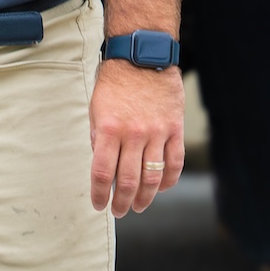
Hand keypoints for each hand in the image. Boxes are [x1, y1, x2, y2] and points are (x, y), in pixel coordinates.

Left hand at [89, 59, 184, 215]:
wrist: (141, 59)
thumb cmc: (114, 83)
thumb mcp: (95, 108)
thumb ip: (98, 137)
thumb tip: (101, 165)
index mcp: (108, 129)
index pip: (102, 172)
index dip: (99, 193)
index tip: (99, 204)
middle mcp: (133, 135)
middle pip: (128, 180)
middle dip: (122, 201)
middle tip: (119, 211)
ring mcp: (156, 133)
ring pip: (152, 176)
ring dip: (145, 197)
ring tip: (138, 206)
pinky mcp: (174, 130)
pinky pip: (174, 162)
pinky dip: (168, 180)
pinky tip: (160, 189)